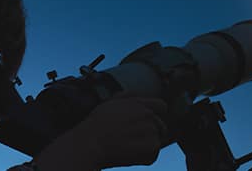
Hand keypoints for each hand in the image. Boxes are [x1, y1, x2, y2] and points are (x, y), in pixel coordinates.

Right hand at [33, 92, 167, 169]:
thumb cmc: (96, 125)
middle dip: (150, 132)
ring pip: (156, 140)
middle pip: (160, 125)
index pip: (161, 106)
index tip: (146, 123)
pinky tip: (129, 154)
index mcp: (139, 104)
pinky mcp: (151, 147)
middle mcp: (148, 116)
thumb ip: (126, 96)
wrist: (91, 144)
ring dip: (146, 145)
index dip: (155, 114)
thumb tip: (136, 94)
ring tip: (127, 146)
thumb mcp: (109, 103)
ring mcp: (151, 132)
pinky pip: (154, 154)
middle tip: (132, 139)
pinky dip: (144, 157)